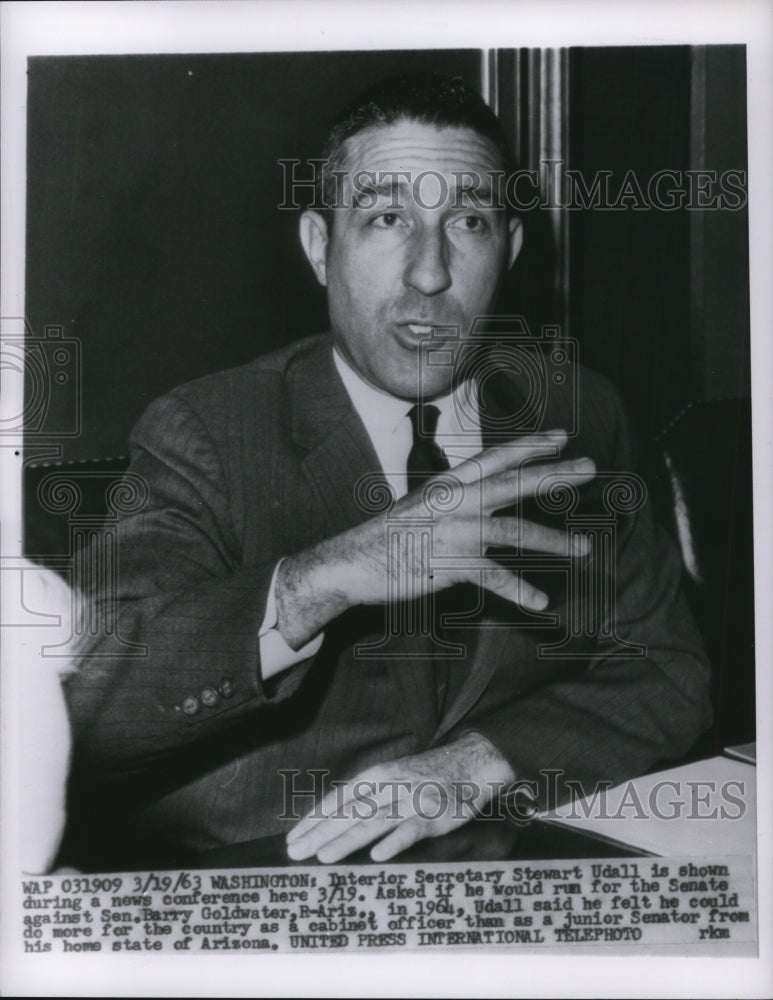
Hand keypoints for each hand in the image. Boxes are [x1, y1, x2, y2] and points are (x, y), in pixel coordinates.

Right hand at [276, 428, 593, 648]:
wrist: (350, 563)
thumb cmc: (387, 538)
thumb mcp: (421, 509)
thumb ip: (454, 504)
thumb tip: (485, 505)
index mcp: (448, 486)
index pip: (495, 458)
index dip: (529, 446)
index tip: (561, 436)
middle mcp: (454, 503)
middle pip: (513, 485)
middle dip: (554, 476)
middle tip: (589, 468)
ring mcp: (454, 533)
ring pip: (514, 533)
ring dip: (553, 542)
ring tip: (584, 549)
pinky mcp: (450, 566)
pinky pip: (494, 579)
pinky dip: (520, 592)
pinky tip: (542, 603)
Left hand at [286, 732, 516, 862]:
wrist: (469, 763)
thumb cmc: (425, 775)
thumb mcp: (392, 777)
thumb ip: (367, 796)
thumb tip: (334, 819)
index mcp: (375, 776)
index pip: (338, 799)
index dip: (314, 818)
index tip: (292, 837)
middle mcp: (388, 787)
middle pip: (348, 812)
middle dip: (320, 833)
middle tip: (294, 852)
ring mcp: (409, 801)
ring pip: (373, 822)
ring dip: (347, 840)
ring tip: (323, 856)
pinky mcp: (431, 816)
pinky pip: (410, 830)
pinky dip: (394, 842)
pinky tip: (378, 855)